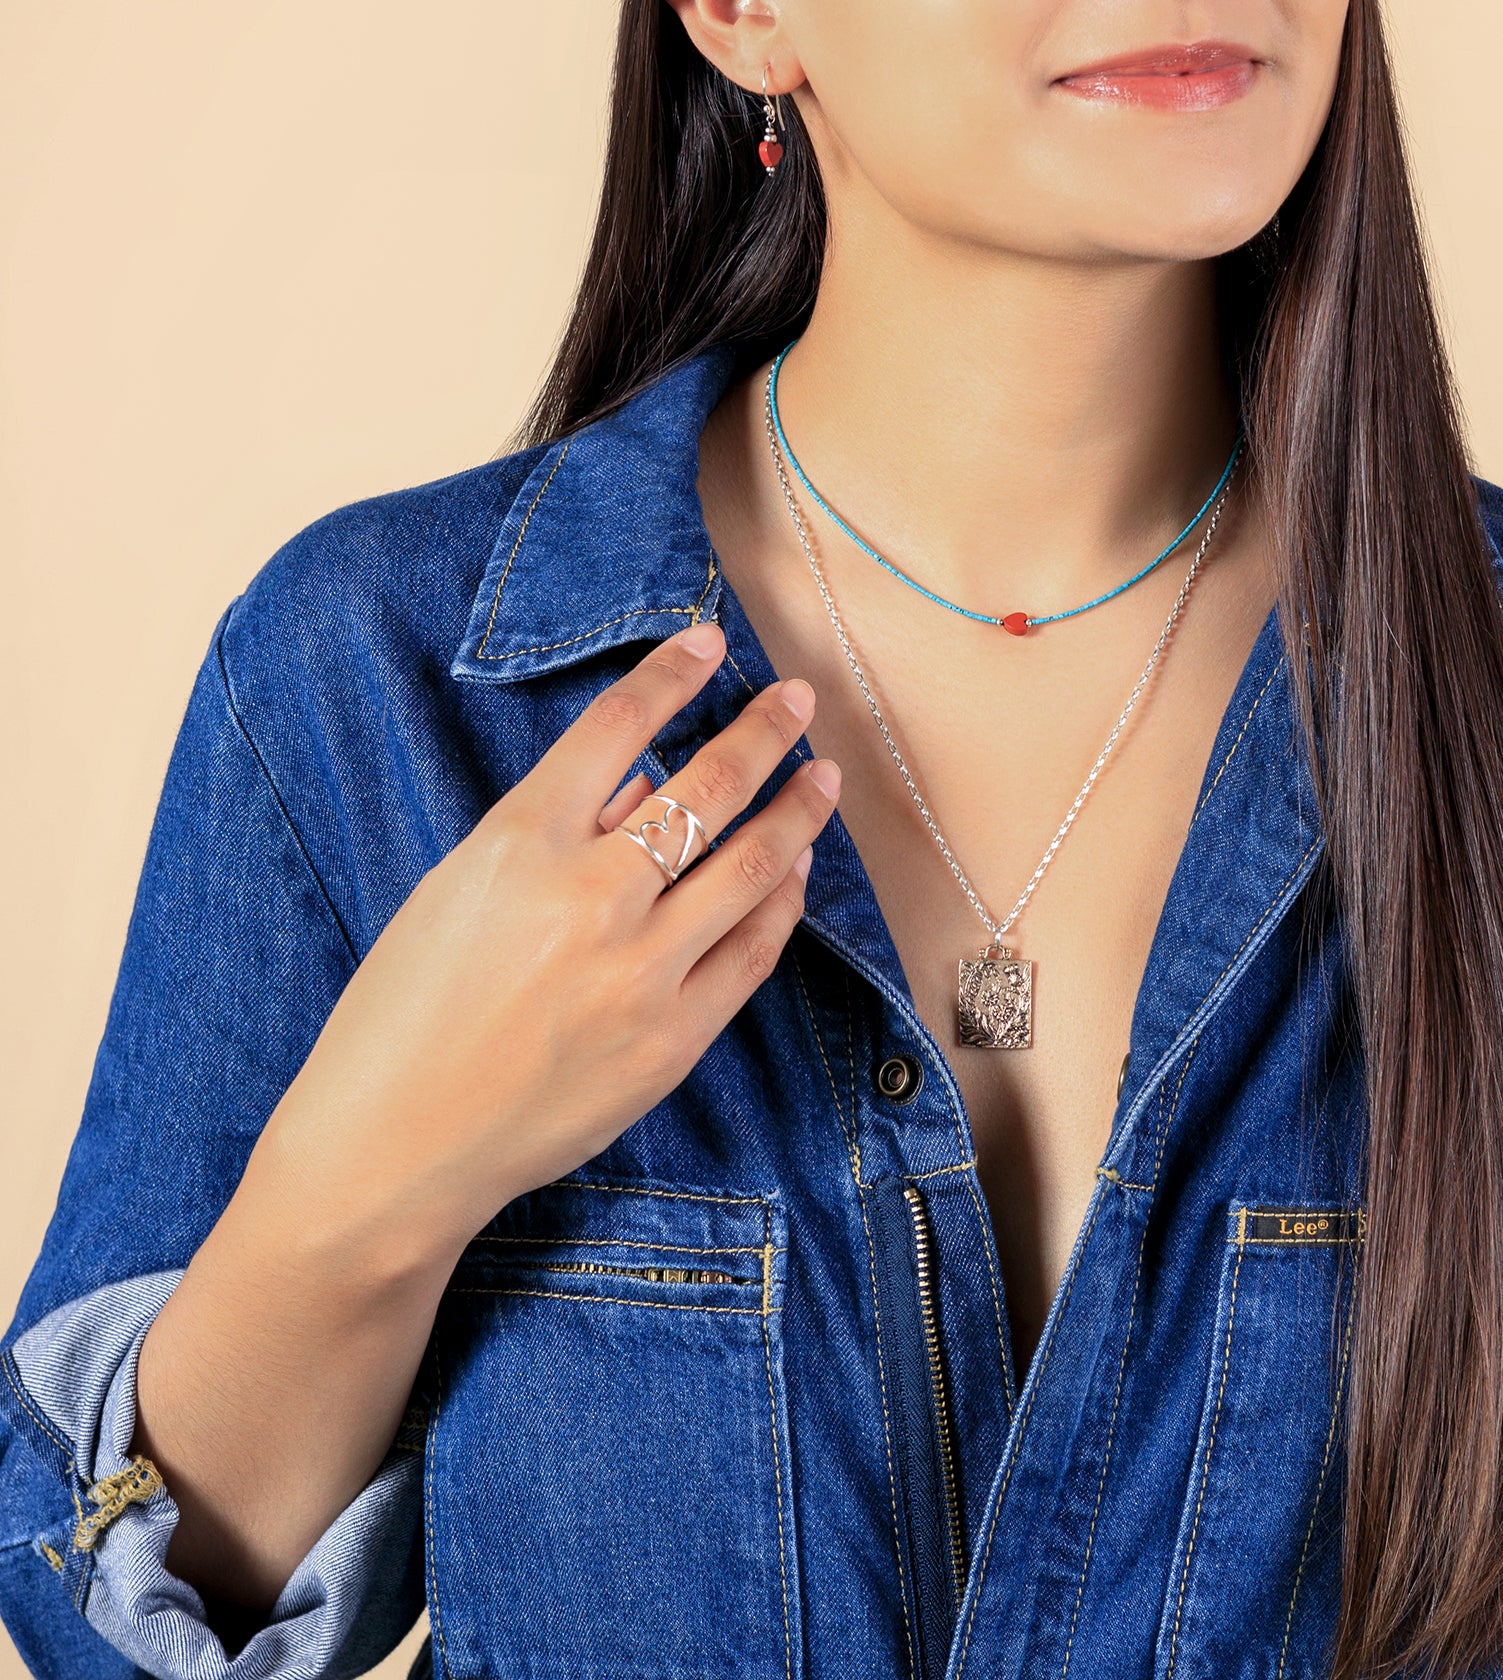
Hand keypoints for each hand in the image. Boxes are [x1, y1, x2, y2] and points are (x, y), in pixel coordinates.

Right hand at [257, 619, 836, 1267]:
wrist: (394, 1148)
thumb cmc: (404, 1014)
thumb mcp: (458, 891)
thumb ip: (555, 828)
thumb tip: (643, 780)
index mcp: (519, 845)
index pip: (615, 728)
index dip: (670, 674)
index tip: (709, 640)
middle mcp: (591, 898)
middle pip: (707, 788)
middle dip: (764, 731)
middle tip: (797, 699)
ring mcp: (642, 971)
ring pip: (753, 865)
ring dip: (798, 809)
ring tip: (822, 775)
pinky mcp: (674, 1038)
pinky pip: (754, 949)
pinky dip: (784, 898)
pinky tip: (798, 867)